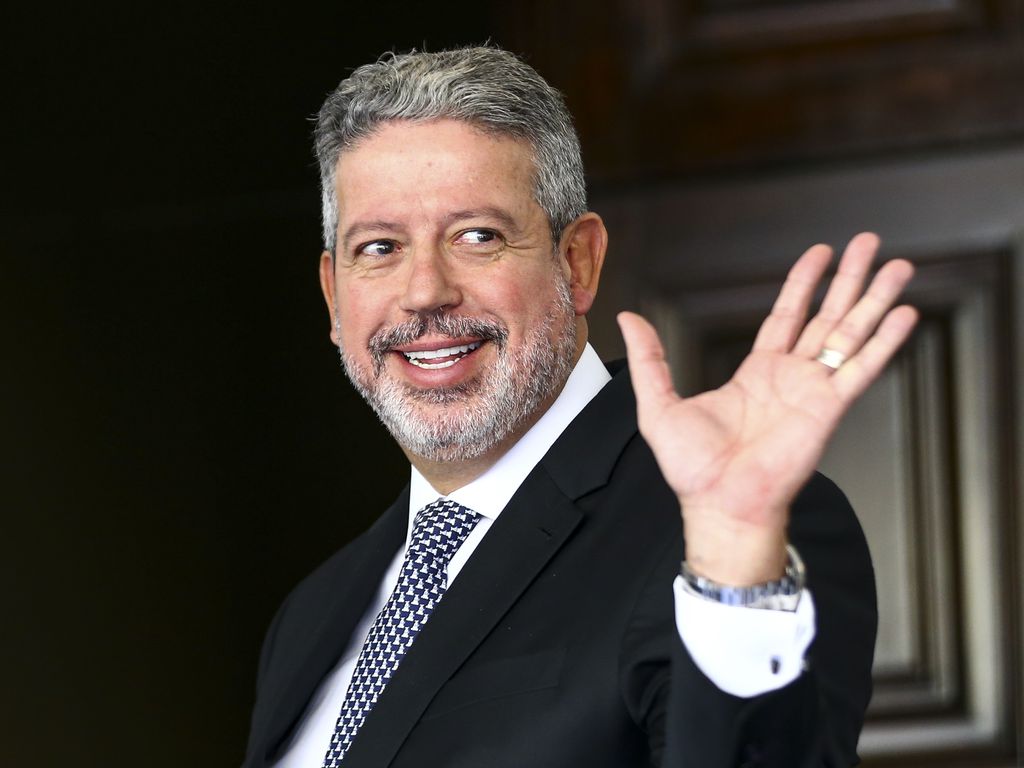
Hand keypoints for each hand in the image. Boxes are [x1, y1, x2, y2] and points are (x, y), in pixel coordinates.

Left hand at [617, 233, 917, 584]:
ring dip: (874, 299)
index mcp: (758, 374)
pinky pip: (861, 368)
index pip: (787, 315)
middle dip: (849, 279)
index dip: (804, 284)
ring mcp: (813, 390)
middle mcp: (791, 377)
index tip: (820, 255)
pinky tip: (904, 314)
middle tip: (868, 243)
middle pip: (827, 315)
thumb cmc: (693, 469)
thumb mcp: (659, 404)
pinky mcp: (829, 408)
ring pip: (851, 333)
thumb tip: (629, 320)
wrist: (718, 503)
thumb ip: (650, 359)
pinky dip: (884, 342)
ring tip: (898, 266)